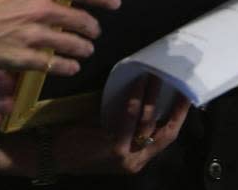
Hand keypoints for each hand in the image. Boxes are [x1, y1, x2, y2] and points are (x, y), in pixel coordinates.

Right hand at [0, 0, 120, 72]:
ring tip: (85, 50)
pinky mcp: (26, 58)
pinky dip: (68, 66)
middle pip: (82, 20)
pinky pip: (56, 64)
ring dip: (83, 48)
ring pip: (74, 44)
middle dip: (92, 28)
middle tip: (94, 31)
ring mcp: (35, 35)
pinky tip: (70, 66)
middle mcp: (40, 9)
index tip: (115, 2)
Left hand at [0, 76, 189, 176]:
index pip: (165, 136)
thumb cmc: (76, 142)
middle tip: (180, 83)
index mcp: (137, 157)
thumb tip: (138, 90)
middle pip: (166, 133)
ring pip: (149, 124)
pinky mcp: (115, 150)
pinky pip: (129, 120)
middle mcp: (137, 161)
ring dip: (153, 98)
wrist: (51, 156)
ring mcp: (127, 157)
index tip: (186, 94)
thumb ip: (123, 121)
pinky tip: (136, 84)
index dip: (178, 116)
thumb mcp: (106, 134)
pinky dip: (135, 101)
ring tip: (156, 76)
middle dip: (175, 108)